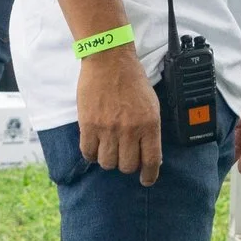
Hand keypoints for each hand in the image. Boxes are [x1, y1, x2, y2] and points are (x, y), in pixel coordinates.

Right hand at [77, 46, 161, 185]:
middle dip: (126, 165)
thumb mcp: (151, 104)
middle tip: (124, 155)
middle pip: (127, 166)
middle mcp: (130, 130)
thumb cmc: (132, 80)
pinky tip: (94, 144)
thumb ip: (150, 130)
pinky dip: (91, 153)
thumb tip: (150, 155)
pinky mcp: (89, 125)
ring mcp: (108, 128)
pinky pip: (88, 153)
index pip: (151, 161)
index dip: (149, 176)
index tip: (146, 180)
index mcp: (149, 124)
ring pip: (107, 163)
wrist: (109, 59)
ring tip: (108, 147)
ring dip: (108, 159)